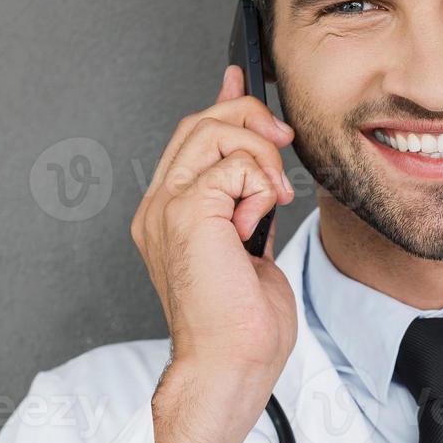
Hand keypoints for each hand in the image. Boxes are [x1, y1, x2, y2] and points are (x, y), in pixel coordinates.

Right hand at [131, 64, 297, 442]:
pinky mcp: (187, 213)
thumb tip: (262, 156)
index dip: (222, 100)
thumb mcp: (253, 243)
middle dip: (250, 121)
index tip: (245, 78)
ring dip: (259, 157)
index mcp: (168, 213)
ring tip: (274, 198)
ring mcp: (167, 208)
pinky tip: (261, 217)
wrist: (232, 364)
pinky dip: (260, 184)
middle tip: (283, 146)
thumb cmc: (242, 322)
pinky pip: (233, 164)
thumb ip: (249, 196)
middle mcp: (159, 205)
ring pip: (215, 132)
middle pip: (199, 122)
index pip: (190, 135)